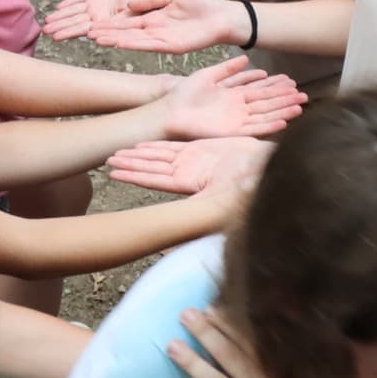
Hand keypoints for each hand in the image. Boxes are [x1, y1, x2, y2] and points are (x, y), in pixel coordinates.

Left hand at [43, 0, 162, 40]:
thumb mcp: (137, 12)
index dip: (70, 32)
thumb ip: (123, 18)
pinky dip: (70, 1)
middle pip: (76, 22)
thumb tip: (107, 24)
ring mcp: (97, 3)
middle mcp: (99, 15)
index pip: (85, 29)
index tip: (57, 37)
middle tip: (46, 32)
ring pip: (75, 11)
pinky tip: (59, 7)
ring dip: (61, 17)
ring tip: (48, 23)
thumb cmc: (148, 2)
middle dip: (61, 27)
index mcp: (108, 22)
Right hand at [89, 0, 248, 53]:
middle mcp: (155, 30)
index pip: (127, 21)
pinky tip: (119, 43)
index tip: (92, 22)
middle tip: (85, 33)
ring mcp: (162, 39)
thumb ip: (151, 1)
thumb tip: (129, 4)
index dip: (111, 22)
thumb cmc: (203, 4)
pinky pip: (149, 45)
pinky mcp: (171, 46)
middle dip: (107, 33)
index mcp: (154, 17)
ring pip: (134, 40)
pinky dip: (134, 44)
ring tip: (96, 39)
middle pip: (126, 32)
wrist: (224, 15)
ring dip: (116, 40)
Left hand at [105, 137, 272, 195]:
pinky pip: (174, 146)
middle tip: (107, 160)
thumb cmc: (253, 186)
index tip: (114, 173)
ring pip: (159, 156)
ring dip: (138, 154)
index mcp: (191, 188)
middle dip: (130, 164)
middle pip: (151, 168)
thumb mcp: (228, 201)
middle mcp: (187, 176)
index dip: (135, 176)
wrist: (269, 167)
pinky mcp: (200, 150)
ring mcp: (192, 163)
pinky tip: (140, 144)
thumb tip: (178, 233)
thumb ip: (203, 211)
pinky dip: (156, 145)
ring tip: (116, 152)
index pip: (156, 181)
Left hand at [160, 55, 305, 138]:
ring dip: (282, 111)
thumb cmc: (183, 94)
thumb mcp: (207, 75)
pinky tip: (284, 121)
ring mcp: (236, 121)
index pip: (260, 89)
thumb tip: (246, 58)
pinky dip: (269, 126)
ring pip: (265, 115)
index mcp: (233, 95)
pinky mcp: (232, 133)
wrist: (169, 113)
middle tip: (303, 94)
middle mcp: (238, 108)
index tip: (291, 81)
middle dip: (285, 99)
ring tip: (300, 106)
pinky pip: (255, 129)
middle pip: (267, 103)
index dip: (275, 85)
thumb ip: (228, 69)